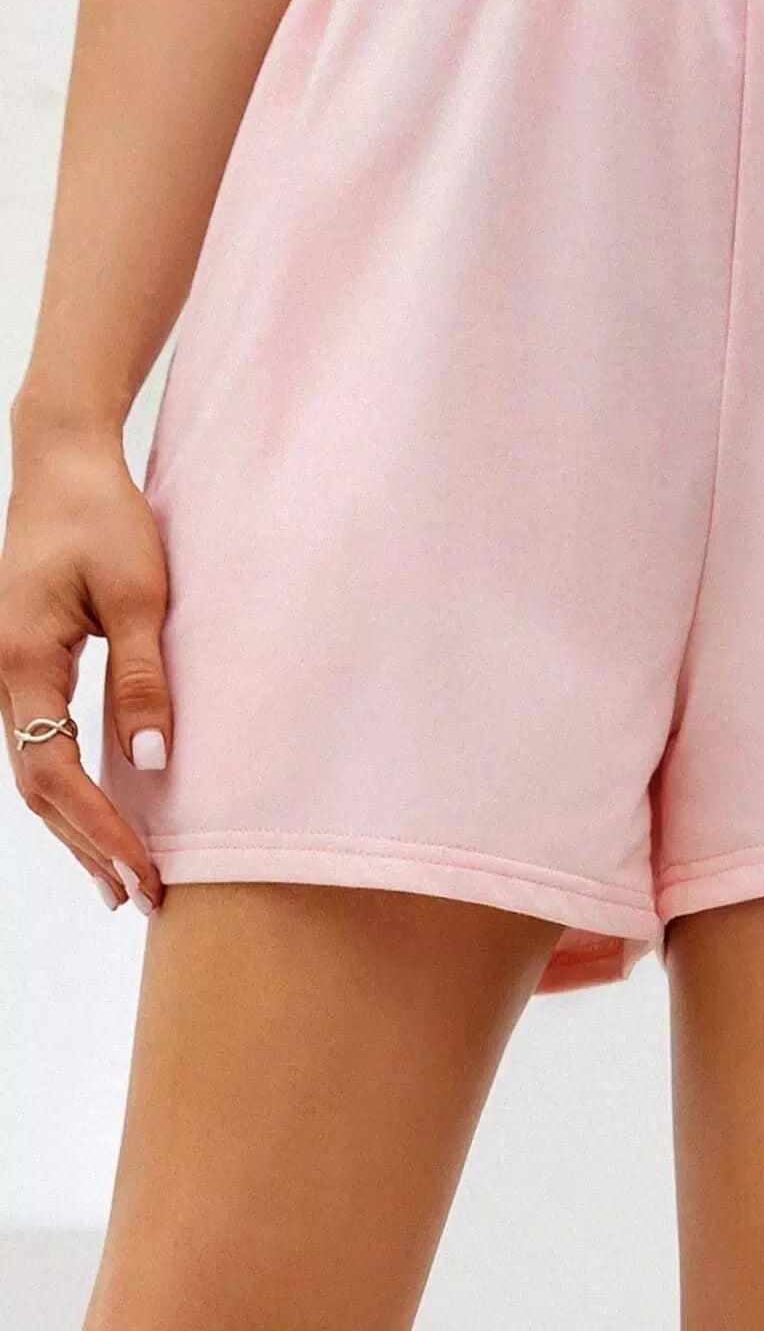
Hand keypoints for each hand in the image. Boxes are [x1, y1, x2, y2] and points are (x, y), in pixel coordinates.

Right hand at [0, 436, 170, 914]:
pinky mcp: (22, 666)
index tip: (142, 871)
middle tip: (138, 896)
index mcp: (22, 661)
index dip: (100, 829)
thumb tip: (152, 761)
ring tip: (121, 880)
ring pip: (33, 771)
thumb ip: (143, 678)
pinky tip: (100, 817)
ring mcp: (5, 674)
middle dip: (87, 845)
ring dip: (76, 827)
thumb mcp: (140, 594)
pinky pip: (38, 743)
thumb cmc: (103, 517)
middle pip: (37, 786)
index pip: (56, 771)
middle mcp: (1, 676)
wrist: (63, 464)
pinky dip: (69, 789)